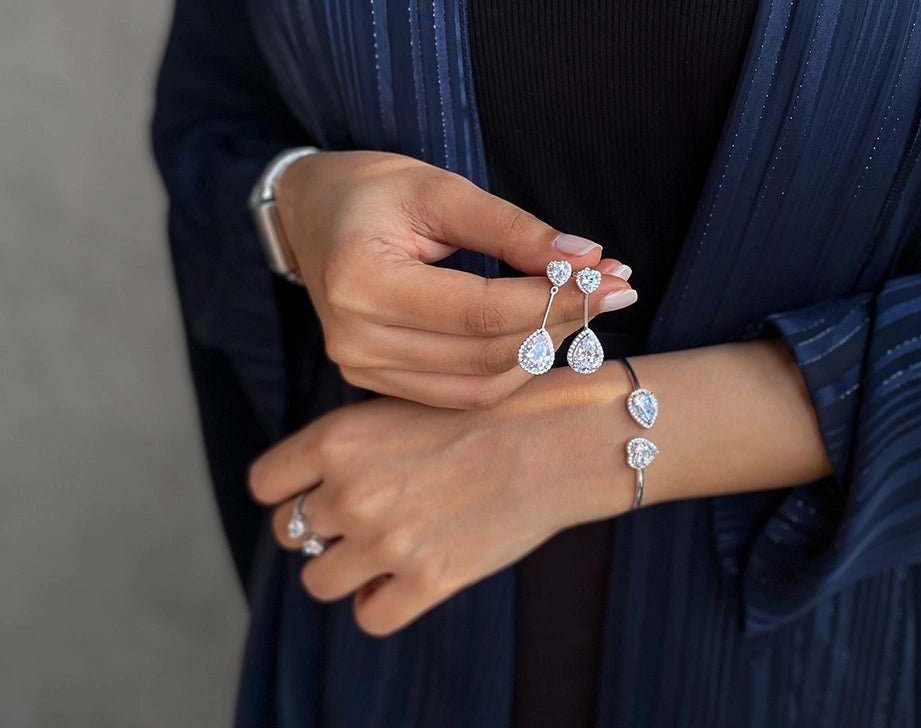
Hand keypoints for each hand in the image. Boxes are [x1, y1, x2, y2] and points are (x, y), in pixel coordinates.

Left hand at [247, 374, 630, 635]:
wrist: (555, 438)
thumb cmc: (486, 412)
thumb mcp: (404, 404)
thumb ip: (352, 443)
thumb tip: (316, 486)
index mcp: (339, 438)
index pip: (265, 484)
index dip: (288, 488)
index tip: (313, 489)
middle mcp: (351, 491)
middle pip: (291, 533)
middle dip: (324, 525)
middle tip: (369, 510)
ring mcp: (386, 542)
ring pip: (320, 582)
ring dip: (347, 567)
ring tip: (387, 544)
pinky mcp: (426, 583)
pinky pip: (369, 616)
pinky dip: (382, 601)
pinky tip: (409, 574)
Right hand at [273, 150, 635, 407]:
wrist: (311, 212)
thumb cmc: (373, 189)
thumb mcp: (441, 189)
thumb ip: (512, 229)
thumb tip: (587, 258)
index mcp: (362, 282)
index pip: (481, 310)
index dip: (556, 297)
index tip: (614, 274)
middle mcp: (354, 338)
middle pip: (486, 354)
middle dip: (563, 321)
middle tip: (616, 287)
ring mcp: (360, 368)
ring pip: (481, 385)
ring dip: (544, 348)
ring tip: (587, 305)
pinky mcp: (374, 381)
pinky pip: (461, 394)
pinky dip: (513, 367)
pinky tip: (545, 329)